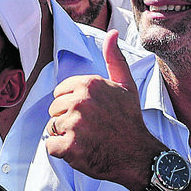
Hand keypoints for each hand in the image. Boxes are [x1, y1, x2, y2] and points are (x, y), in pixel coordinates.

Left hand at [46, 31, 161, 189]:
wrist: (139, 156)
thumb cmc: (130, 120)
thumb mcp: (126, 85)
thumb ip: (114, 59)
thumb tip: (112, 34)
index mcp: (89, 84)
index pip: (59, 93)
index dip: (72, 105)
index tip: (90, 113)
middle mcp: (80, 101)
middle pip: (54, 110)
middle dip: (67, 120)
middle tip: (90, 128)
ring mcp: (75, 124)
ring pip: (52, 128)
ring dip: (66, 136)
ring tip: (88, 139)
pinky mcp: (70, 147)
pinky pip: (51, 147)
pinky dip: (63, 152)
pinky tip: (81, 151)